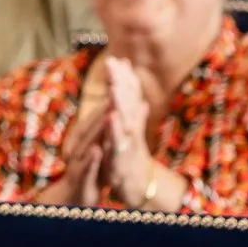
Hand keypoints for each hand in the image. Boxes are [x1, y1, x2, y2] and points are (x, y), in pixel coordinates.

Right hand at [34, 63, 111, 205]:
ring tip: (110, 109)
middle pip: (96, 119)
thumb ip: (116, 122)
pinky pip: (87, 168)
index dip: (114, 89)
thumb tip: (138, 100)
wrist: (74, 199)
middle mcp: (83, 143)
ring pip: (90, 140)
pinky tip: (97, 150)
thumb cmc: (92, 170)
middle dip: (107, 100)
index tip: (123, 68)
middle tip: (117, 80)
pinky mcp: (82, 180)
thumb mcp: (107, 144)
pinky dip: (92, 159)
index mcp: (90, 134)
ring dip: (98, 126)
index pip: (104, 109)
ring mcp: (80, 160)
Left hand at [98, 57, 158, 204]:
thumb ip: (130, 104)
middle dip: (120, 83)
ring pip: (123, 124)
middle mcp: (130, 132)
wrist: (138, 188)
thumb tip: (132, 80)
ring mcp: (127, 147)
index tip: (115, 58)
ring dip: (119, 104)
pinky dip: (114, 133)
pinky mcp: (121, 162)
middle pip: (126, 105)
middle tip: (114, 63)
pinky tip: (109, 119)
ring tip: (113, 87)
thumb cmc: (130, 155)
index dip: (122, 78)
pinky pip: (116, 146)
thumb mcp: (130, 130)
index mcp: (130, 123)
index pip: (127, 98)